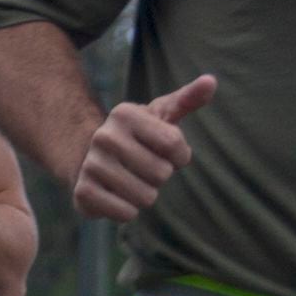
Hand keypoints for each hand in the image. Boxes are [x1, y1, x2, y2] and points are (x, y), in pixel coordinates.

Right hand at [71, 75, 212, 223]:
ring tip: (132, 182)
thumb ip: (188, 99)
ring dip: (146, 195)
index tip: (166, 152)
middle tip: (144, 168)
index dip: (179, 155)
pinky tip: (118, 197)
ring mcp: (91, 164)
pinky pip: (126, 214)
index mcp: (125, 114)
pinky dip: (128, 211)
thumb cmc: (139, 138)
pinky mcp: (83, 191)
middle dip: (160, 176)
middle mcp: (104, 136)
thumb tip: (211, 81)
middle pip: (161, 173)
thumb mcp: (162, 115)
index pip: (174, 144)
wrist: (92, 160)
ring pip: (146, 197)